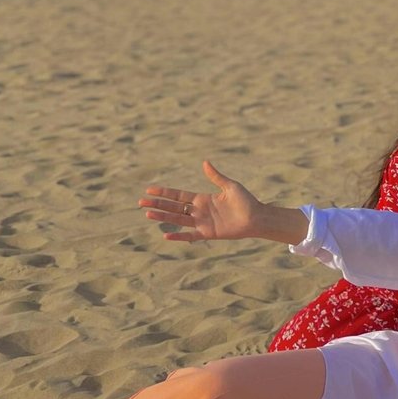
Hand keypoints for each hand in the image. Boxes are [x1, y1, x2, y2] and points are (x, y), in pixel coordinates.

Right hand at [138, 160, 289, 242]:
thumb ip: (216, 176)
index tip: (149, 190)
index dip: (164, 193)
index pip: (178, 195)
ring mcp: (203, 222)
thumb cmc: (247, 201)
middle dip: (157, 204)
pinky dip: (179, 236)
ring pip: (178, 220)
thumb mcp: (230, 186)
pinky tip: (165, 235)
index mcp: (203, 198)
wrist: (258, 218)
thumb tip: (205, 162)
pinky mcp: (208, 233)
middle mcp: (200, 211)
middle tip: (140, 203)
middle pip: (174, 207)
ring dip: (163, 217)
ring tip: (148, 214)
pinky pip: (190, 235)